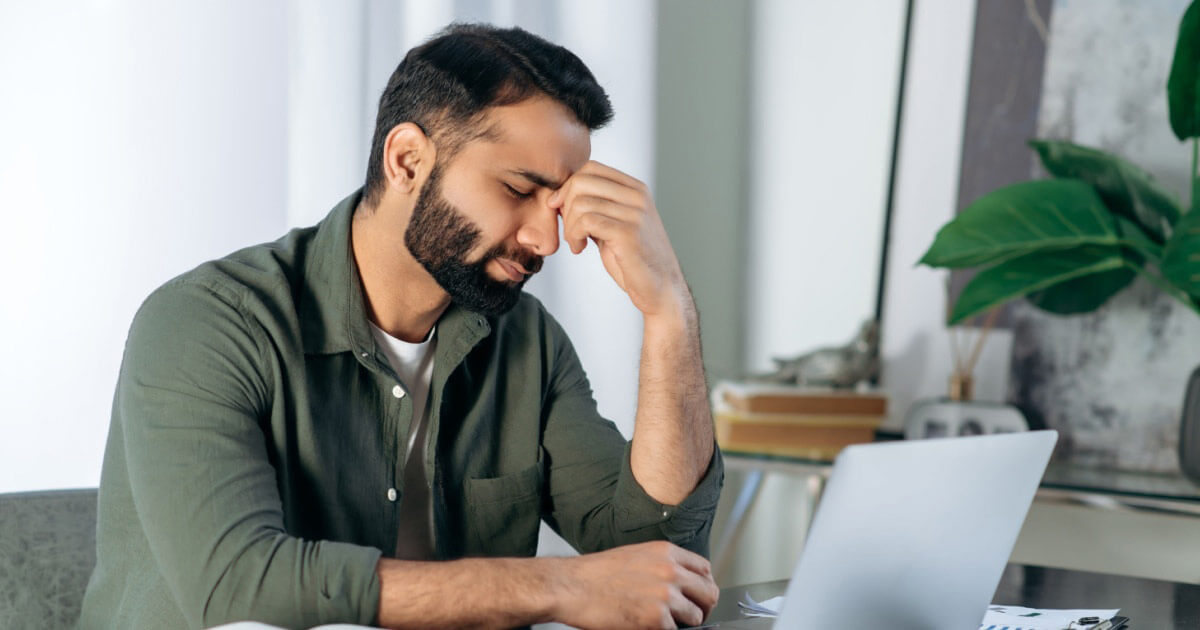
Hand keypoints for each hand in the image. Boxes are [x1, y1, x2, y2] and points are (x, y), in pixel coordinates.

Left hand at [548, 161, 687, 317]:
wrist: (660, 289)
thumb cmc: (634, 259)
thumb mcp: (614, 224)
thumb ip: (595, 207)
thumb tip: (560, 195)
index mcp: (635, 189)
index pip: (591, 168)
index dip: (568, 186)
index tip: (560, 208)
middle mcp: (637, 196)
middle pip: (582, 181)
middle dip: (565, 205)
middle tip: (569, 229)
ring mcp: (635, 213)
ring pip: (580, 203)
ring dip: (569, 226)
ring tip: (576, 243)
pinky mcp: (629, 233)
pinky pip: (586, 222)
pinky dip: (574, 236)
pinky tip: (580, 248)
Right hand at [550, 540, 719, 628]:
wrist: (571, 586)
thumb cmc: (595, 573)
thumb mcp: (635, 556)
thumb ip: (661, 565)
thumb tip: (679, 582)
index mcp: (665, 552)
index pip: (704, 569)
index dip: (703, 585)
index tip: (699, 596)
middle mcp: (670, 571)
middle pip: (709, 593)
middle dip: (703, 607)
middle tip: (694, 616)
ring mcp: (665, 595)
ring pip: (696, 616)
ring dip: (684, 623)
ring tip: (666, 623)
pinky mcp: (656, 618)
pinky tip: (647, 625)